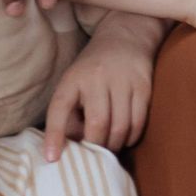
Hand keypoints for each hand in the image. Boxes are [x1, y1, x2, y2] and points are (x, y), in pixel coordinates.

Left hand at [43, 23, 154, 161]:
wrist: (125, 37)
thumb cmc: (92, 71)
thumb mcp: (73, 85)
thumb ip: (68, 116)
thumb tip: (73, 148)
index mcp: (73, 79)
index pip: (59, 108)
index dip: (54, 135)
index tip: (52, 159)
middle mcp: (97, 77)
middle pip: (97, 123)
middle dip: (96, 147)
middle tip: (94, 155)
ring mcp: (124, 80)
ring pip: (121, 126)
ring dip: (114, 145)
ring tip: (109, 148)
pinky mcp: (144, 85)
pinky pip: (139, 121)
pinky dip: (131, 137)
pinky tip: (125, 138)